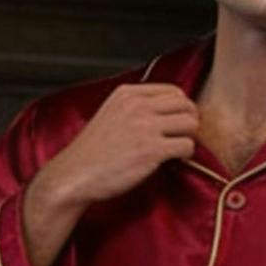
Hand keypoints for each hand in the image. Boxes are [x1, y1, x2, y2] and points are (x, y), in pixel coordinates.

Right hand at [40, 83, 200, 209]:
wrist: (74, 175)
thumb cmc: (91, 152)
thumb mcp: (110, 114)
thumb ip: (134, 108)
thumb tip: (166, 113)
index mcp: (127, 94)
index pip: (172, 91)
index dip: (180, 108)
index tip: (176, 122)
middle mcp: (138, 106)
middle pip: (186, 105)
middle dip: (189, 121)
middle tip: (182, 136)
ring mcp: (145, 127)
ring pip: (191, 123)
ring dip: (189, 138)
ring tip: (178, 149)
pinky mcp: (152, 150)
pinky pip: (187, 145)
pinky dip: (186, 155)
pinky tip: (175, 160)